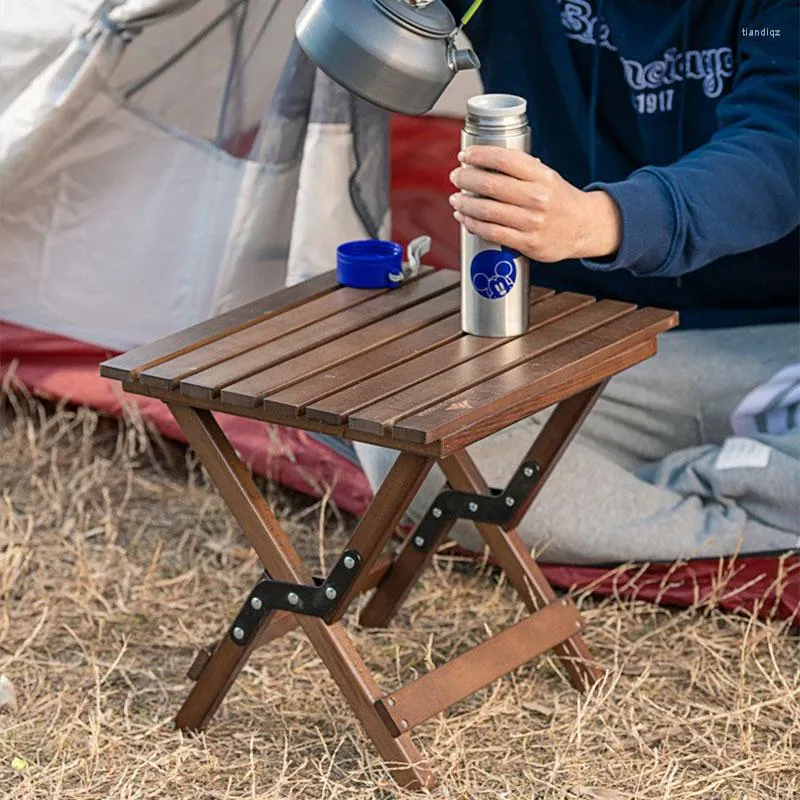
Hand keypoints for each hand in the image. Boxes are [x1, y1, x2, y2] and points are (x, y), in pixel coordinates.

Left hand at [449, 146, 621, 262]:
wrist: (585, 227)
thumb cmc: (560, 201)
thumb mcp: (547, 177)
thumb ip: (521, 170)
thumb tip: (485, 161)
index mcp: (542, 176)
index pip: (504, 159)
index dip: (479, 155)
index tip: (465, 156)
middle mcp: (537, 197)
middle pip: (491, 184)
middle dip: (466, 178)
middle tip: (456, 176)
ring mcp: (531, 221)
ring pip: (487, 210)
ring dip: (465, 203)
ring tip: (456, 199)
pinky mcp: (527, 242)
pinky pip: (491, 232)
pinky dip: (472, 224)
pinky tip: (464, 218)